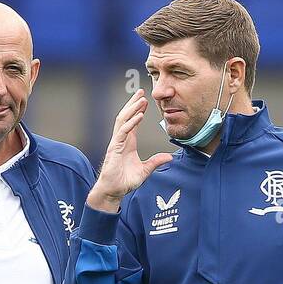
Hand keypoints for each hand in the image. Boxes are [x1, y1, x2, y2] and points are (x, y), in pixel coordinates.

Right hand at [86, 89, 173, 212]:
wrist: (113, 191)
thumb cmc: (124, 182)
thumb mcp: (145, 171)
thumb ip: (156, 162)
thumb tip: (169, 157)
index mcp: (128, 143)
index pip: (133, 122)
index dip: (138, 111)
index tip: (145, 101)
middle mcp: (121, 140)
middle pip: (126, 117)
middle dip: (133, 104)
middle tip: (141, 92)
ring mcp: (117, 143)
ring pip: (123, 121)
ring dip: (132, 109)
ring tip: (140, 99)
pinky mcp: (114, 149)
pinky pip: (122, 132)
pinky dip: (131, 123)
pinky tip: (139, 116)